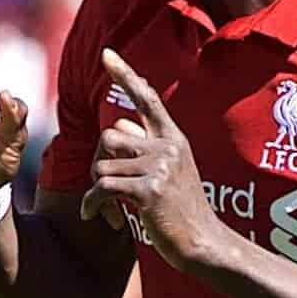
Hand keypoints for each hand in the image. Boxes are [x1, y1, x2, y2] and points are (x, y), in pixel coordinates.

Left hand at [81, 49, 222, 272]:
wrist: (204, 243)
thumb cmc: (182, 210)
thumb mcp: (172, 170)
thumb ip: (148, 147)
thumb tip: (118, 127)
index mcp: (173, 138)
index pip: (147, 99)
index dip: (125, 76)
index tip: (106, 54)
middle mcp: (168, 146)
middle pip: (110, 135)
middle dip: (99, 162)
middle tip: (105, 187)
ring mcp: (160, 167)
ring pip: (103, 164)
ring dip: (97, 188)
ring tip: (108, 207)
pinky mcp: (149, 190)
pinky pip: (103, 186)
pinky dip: (91, 203)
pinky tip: (93, 215)